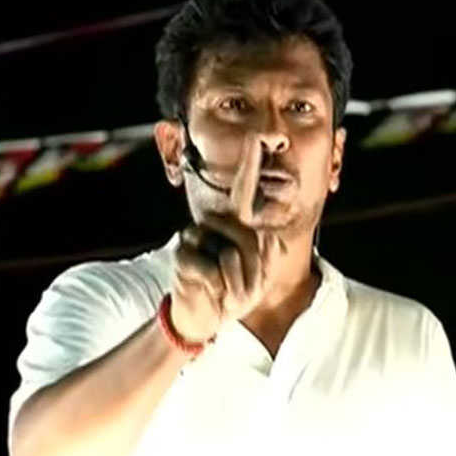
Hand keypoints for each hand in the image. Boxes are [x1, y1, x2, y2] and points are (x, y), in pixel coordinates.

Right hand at [167, 134, 287, 343]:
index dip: (250, 164)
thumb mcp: (260, 274)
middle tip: (242, 286)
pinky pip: (216, 274)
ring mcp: (194, 236)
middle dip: (256, 273)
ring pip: (235, 258)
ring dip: (240, 286)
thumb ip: (270, 253)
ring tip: (226, 290)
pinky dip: (221, 292)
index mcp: (233, 222)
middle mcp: (212, 222)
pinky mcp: (182, 255)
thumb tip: (273, 238)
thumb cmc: (232, 291)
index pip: (243, 190)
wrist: (204, 317)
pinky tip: (211, 293)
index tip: (257, 138)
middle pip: (254, 241)